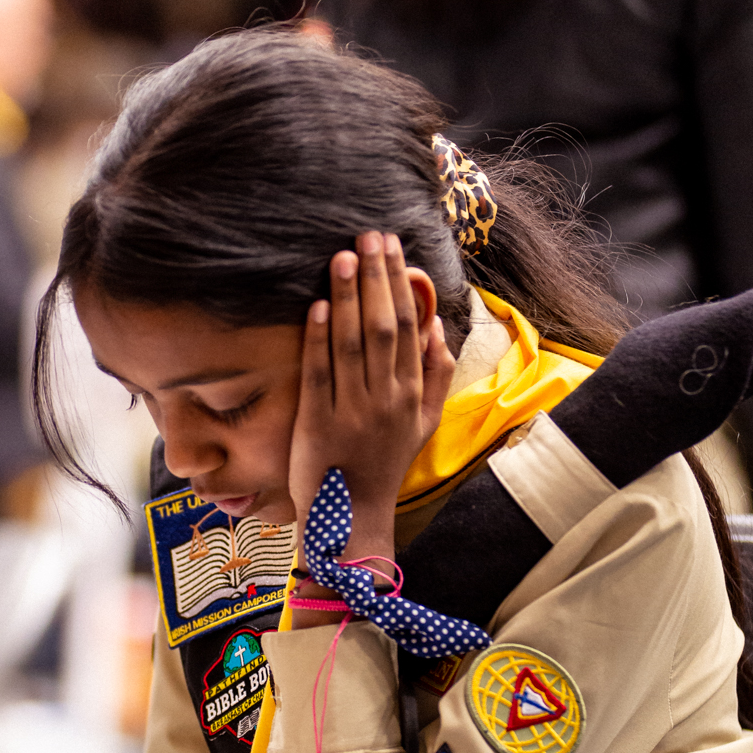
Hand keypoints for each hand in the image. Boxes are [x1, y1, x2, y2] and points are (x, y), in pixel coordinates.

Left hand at [287, 232, 453, 566]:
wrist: (352, 517)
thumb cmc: (385, 464)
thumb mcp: (425, 423)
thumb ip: (437, 375)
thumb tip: (436, 325)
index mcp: (411, 393)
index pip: (408, 326)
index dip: (398, 283)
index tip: (391, 247)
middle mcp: (386, 398)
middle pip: (383, 326)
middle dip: (375, 277)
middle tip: (368, 235)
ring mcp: (353, 411)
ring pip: (352, 344)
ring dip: (346, 297)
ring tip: (341, 257)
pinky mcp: (318, 425)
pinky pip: (320, 375)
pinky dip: (318, 340)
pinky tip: (316, 308)